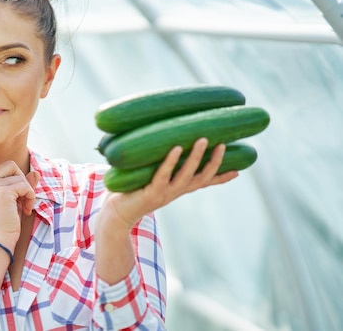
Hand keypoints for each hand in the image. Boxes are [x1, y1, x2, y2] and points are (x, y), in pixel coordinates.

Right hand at [0, 130, 38, 250]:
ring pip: (20, 176)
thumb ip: (24, 185)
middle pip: (12, 165)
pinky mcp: (2, 190)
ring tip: (23, 207)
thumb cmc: (6, 224)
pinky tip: (24, 210)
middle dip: (22, 182)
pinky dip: (31, 197)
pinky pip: (25, 185)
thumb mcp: (15, 201)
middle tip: (22, 201)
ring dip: (28, 192)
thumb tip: (36, 172)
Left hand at [99, 138, 238, 229]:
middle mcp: (175, 192)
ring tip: (203, 139)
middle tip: (222, 144)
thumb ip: (156, 166)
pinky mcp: (151, 192)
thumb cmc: (129, 193)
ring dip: (196, 157)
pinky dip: (170, 161)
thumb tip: (158, 142)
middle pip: (201, 177)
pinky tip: (176, 148)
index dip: (221, 177)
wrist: (115, 216)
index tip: (239, 170)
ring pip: (186, 175)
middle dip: (214, 162)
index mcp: (177, 189)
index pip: (204, 183)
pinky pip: (163, 174)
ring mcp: (165, 193)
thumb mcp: (149, 179)